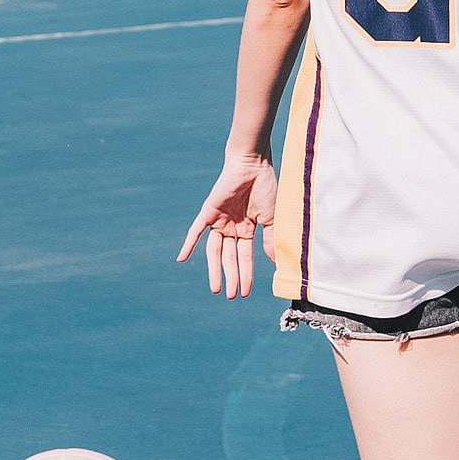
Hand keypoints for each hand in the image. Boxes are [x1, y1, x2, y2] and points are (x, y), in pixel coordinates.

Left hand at [175, 149, 276, 299]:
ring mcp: (219, 220)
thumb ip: (271, 240)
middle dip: (232, 276)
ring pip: (214, 250)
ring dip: (214, 269)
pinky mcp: (208, 211)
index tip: (245, 293)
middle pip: (229, 257)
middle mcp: (231, 227)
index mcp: (247, 229)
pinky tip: (182, 259)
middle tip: (232, 296)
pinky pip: (195, 230)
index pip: (245, 257)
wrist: (253, 164)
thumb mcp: (271, 218)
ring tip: (217, 288)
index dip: (246, 274)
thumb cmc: (266, 187)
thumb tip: (276, 263)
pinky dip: (188, 244)